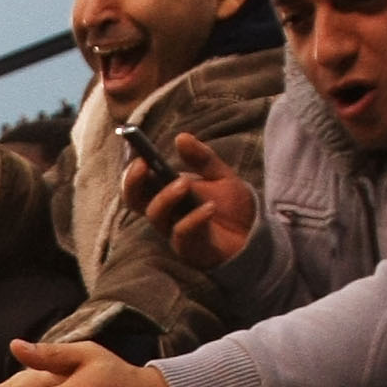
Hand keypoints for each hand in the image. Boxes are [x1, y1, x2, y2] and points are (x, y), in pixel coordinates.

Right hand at [123, 131, 257, 271]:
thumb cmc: (232, 208)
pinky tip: (210, 208)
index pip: (139, 181)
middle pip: (133, 200)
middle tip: (144, 164)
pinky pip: (181, 234)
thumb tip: (181, 137)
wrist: (253, 237)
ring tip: (184, 182)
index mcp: (167, 192)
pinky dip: (194, 219)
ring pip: (154, 215)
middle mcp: (165, 212)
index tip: (137, 148)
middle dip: (132, 182)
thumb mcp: (221, 175)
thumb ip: (202, 158)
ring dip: (166, 196)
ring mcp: (174, 231)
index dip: (132, 167)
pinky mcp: (189, 249)